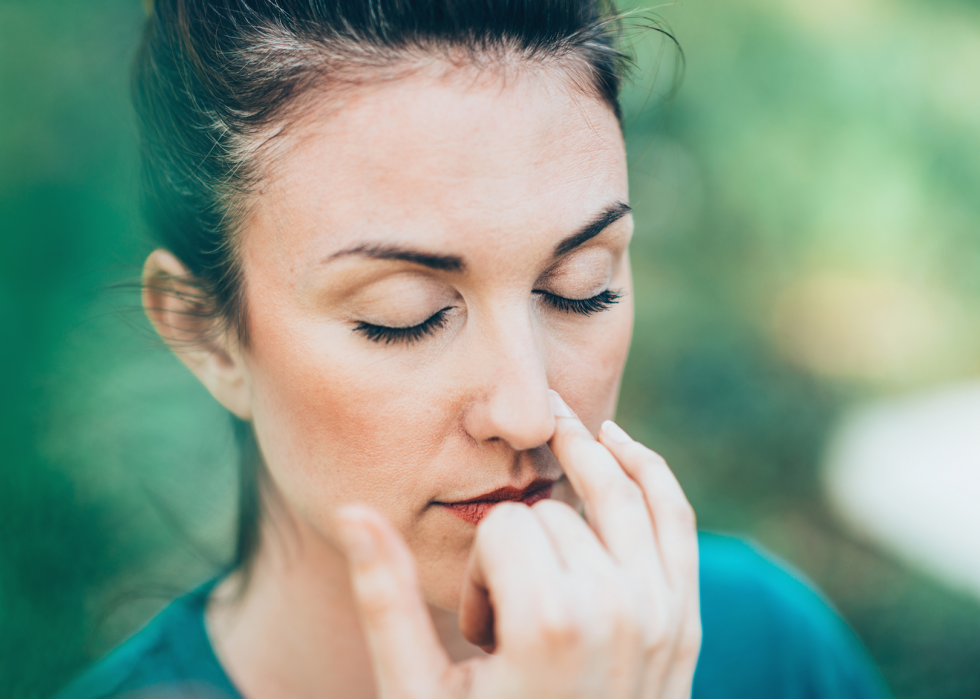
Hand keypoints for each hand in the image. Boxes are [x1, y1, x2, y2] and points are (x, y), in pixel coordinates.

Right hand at [336, 391, 700, 697]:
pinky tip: (618, 442)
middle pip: (552, 514)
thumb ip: (386, 599)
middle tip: (509, 624)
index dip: (477, 572)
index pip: (501, 529)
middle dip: (519, 553)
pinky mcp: (683, 620)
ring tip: (555, 435)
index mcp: (551, 626)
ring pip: (618, 492)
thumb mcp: (418, 692)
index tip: (480, 634)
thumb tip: (354, 510)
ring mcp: (661, 614)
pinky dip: (650, 469)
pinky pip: (676, 517)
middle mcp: (617, 610)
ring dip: (581, 464)